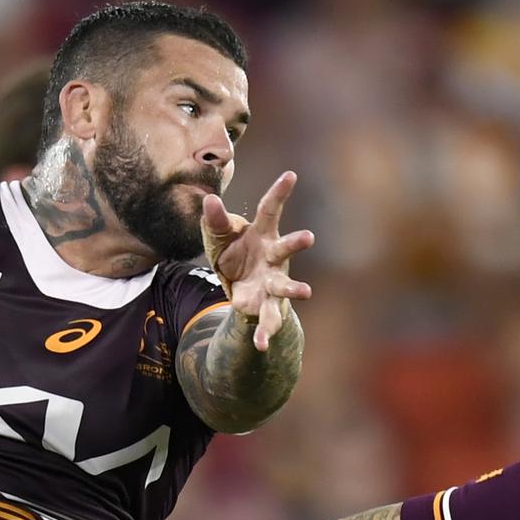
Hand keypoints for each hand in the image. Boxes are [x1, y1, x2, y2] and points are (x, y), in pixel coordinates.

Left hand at [201, 171, 313, 350]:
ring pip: (285, 286)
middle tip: (309, 238)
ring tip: (306, 292)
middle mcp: (273, 257)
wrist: (238, 288)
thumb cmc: (234, 253)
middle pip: (286, 249)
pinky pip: (267, 321)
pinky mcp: (266, 305)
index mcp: (262, 234)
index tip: (290, 175)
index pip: (270, 210)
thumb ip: (215, 220)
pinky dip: (265, 333)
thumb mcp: (218, 237)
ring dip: (295, 289)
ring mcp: (273, 282)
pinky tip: (261, 344)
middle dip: (296, 244)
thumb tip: (210, 201)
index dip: (279, 192)